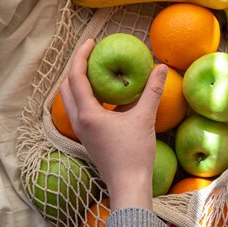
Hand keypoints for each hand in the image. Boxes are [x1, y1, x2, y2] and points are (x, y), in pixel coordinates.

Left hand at [60, 38, 167, 211]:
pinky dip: (86, 97)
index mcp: (88, 114)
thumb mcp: (145, 118)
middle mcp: (79, 121)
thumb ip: (152, 91)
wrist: (128, 185)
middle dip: (76, 68)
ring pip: (71, 101)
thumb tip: (161, 67)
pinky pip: (80, 111)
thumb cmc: (134, 153)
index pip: (76, 77)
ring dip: (79, 83)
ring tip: (96, 71)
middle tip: (91, 55)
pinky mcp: (88, 139)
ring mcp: (82, 132)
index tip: (91, 41)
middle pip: (67, 87)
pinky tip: (104, 96)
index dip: (81, 56)